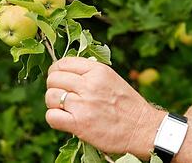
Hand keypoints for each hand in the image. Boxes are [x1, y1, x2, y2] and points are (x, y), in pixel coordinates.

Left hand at [45, 57, 162, 157]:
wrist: (141, 128)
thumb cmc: (127, 105)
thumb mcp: (112, 79)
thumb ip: (91, 73)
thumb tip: (67, 71)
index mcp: (98, 71)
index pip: (64, 63)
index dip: (56, 71)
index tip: (59, 78)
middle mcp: (89, 84)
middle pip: (53, 78)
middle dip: (54, 87)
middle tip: (61, 95)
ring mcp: (83, 104)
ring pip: (50, 96)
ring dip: (53, 103)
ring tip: (65, 108)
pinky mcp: (79, 123)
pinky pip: (51, 116)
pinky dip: (54, 118)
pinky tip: (65, 120)